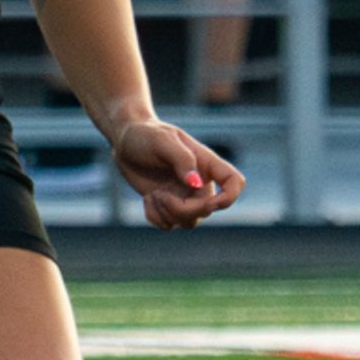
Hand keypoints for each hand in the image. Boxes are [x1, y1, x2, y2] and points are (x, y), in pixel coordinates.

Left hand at [110, 116, 241, 231]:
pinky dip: (156, 218)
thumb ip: (182, 160)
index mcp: (205, 164)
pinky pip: (169, 225)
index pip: (234, 183)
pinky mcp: (167, 205)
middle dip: (182, 210)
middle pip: (206, 211)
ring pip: (189, 222)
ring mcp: (184, 195)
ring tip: (153, 195)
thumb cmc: (145, 134)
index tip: (208, 202)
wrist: (125, 141)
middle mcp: (199, 183)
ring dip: (167, 214)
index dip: (228, 198)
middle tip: (159, 194)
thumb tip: (196, 184)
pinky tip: (147, 199)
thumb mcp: (162, 141)